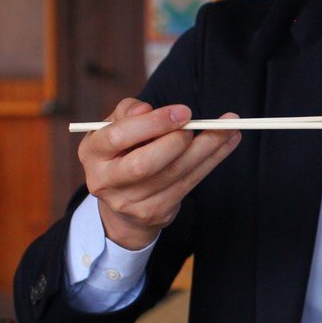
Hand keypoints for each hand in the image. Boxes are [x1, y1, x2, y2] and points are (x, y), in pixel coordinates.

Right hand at [79, 99, 241, 249]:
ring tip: (229, 128)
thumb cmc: (122, 151)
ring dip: (207, 149)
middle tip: (195, 123)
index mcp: (92, 152)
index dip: (153, 123)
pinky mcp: (155, 213)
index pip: (118, 136)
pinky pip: (189, 184)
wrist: (120, 204)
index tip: (183, 111)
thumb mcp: (115, 127)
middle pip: (144, 165)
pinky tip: (228, 143)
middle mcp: (105, 181)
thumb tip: (146, 109)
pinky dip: (212, 161)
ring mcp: (130, 202)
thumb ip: (128, 112)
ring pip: (175, 175)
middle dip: (176, 142)